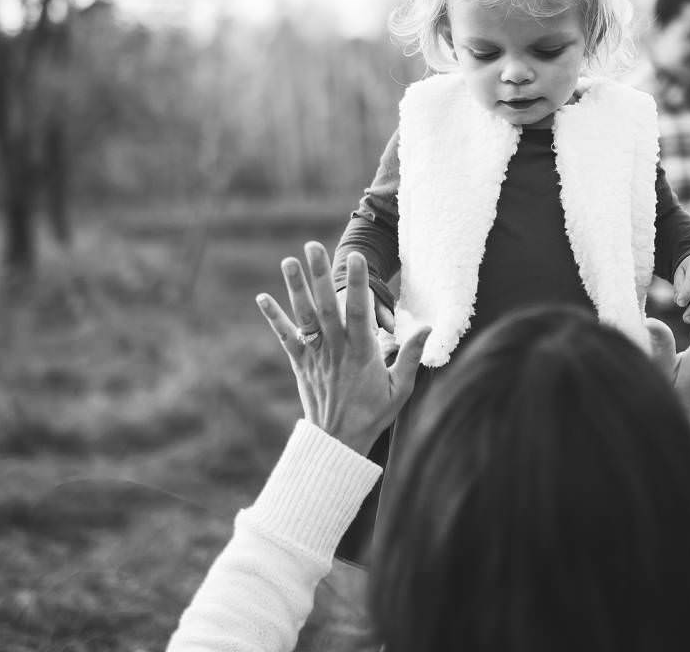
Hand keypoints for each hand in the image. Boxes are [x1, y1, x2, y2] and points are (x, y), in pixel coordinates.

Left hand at [256, 241, 428, 452]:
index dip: (357, 285)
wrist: (338, 443)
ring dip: (295, 289)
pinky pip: (286, 338)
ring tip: (288, 261)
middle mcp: (335, 351)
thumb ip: (410, 356)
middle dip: (320, 276)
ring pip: (304, 318)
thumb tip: (427, 328)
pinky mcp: (301, 364)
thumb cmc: (373, 414)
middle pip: (326, 308)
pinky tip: (261, 298)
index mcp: (362, 354)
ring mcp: (316, 356)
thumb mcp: (400, 389)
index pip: (359, 313)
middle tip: (313, 246)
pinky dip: (274, 318)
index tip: (356, 259)